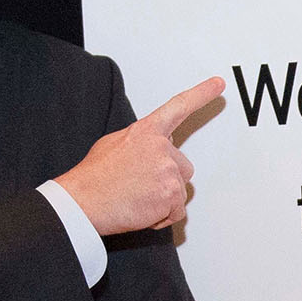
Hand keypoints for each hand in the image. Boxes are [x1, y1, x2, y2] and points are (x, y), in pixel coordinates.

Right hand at [55, 76, 223, 234]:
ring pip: (180, 190)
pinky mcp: (171, 194)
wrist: (83, 201)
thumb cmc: (93, 178)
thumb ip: (140, 141)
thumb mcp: (113, 144)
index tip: (218, 84)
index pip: (179, 107)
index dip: (201, 94)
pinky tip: (141, 209)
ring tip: (136, 197)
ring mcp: (168, 170)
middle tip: (138, 185)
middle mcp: (161, 147)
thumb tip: (149, 147)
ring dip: (163, 199)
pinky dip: (162, 216)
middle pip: (183, 166)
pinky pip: (177, 211)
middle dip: (166, 179)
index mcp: (146, 131)